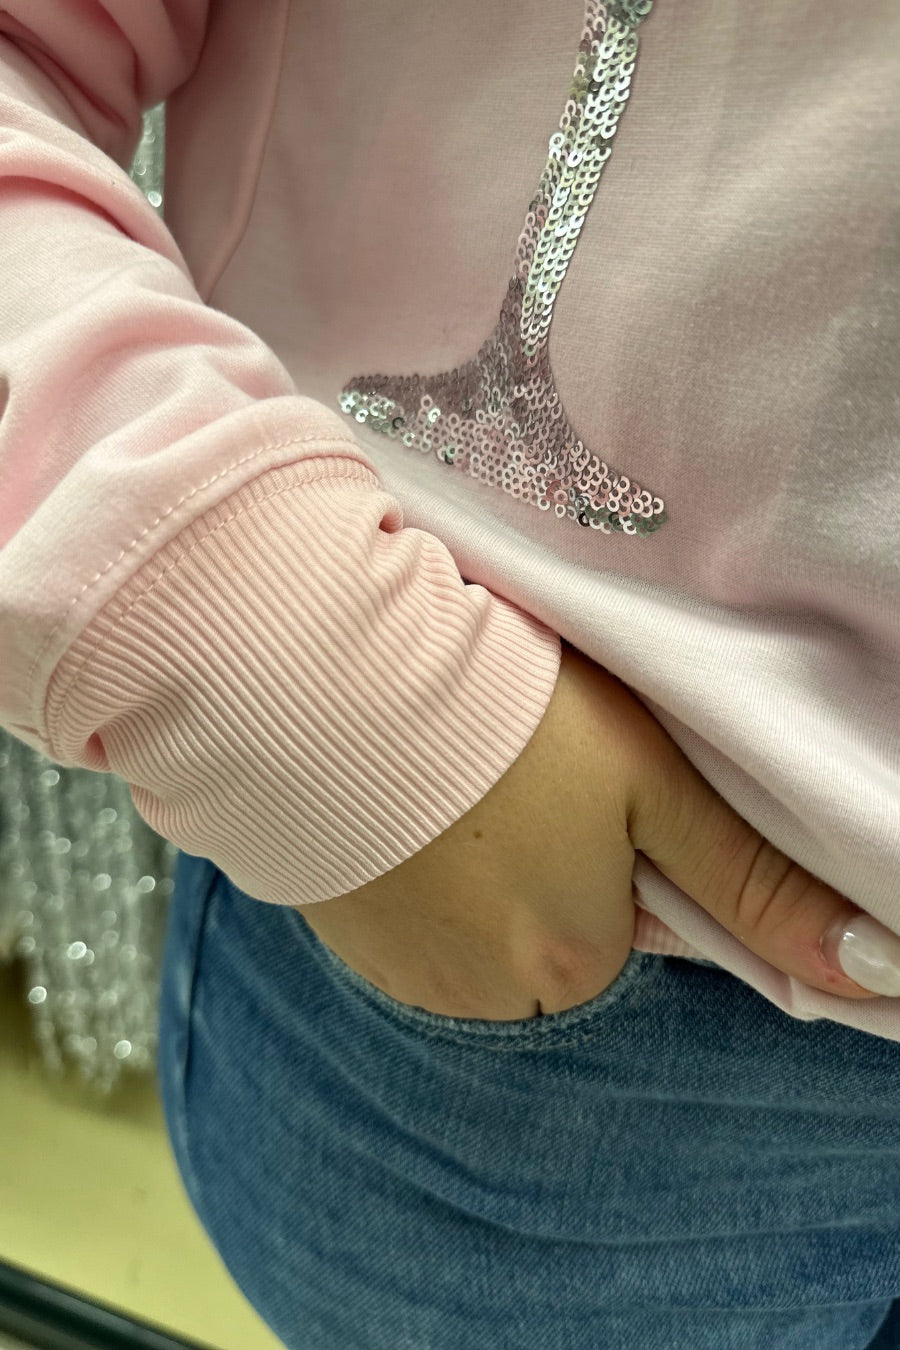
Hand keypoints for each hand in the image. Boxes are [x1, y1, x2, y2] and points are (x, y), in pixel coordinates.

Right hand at [300, 640, 886, 1019]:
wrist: (321, 684)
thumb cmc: (502, 720)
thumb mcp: (651, 783)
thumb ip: (756, 883)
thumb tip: (875, 972)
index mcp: (575, 960)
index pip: (627, 927)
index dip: (608, 851)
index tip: (574, 788)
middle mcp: (493, 998)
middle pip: (552, 943)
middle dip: (544, 875)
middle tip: (511, 777)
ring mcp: (410, 978)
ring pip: (477, 937)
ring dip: (474, 877)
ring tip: (449, 784)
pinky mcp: (348, 946)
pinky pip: (410, 929)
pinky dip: (414, 880)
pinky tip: (401, 809)